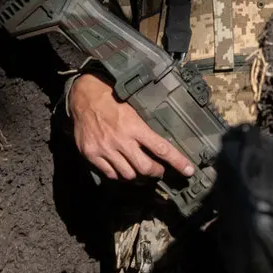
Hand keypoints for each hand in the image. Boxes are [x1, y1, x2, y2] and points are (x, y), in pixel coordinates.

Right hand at [68, 73, 196, 181]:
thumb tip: (162, 144)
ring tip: (139, 169)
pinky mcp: (92, 154)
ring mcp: (105, 149)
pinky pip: (110, 174)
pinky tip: (121, 167)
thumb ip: (144, 127)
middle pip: (145, 168)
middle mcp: (121, 140)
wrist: (84, 97)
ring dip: (137, 175)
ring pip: (128, 174)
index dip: (177, 162)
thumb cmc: (112, 99)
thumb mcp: (134, 108)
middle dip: (156, 172)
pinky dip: (118, 174)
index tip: (189, 170)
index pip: (161, 148)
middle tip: (158, 170)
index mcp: (135, 126)